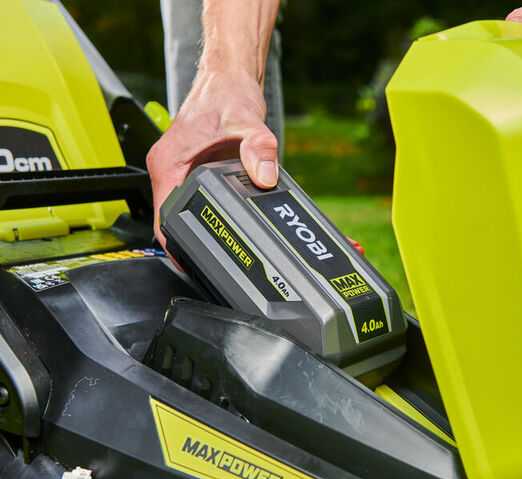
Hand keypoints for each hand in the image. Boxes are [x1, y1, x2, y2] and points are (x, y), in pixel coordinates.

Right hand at [146, 71, 278, 249]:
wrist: (229, 78)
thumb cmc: (227, 94)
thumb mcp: (246, 122)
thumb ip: (259, 148)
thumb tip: (265, 175)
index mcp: (168, 162)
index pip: (162, 216)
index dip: (174, 244)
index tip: (190, 261)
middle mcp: (169, 168)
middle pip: (171, 219)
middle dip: (189, 243)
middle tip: (214, 263)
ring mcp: (180, 170)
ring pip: (184, 210)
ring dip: (199, 228)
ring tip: (221, 249)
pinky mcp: (194, 170)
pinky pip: (196, 199)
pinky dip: (209, 212)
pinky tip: (227, 223)